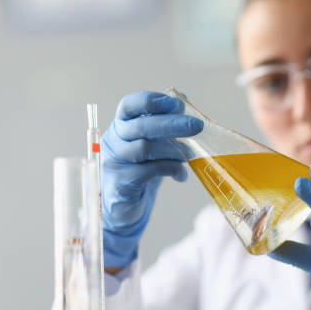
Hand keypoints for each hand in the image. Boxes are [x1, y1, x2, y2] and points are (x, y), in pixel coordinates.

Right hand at [101, 91, 202, 267]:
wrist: (124, 209)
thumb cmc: (140, 172)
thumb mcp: (151, 147)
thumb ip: (162, 127)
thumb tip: (184, 100)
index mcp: (119, 127)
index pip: (129, 106)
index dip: (151, 101)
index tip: (176, 104)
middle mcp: (113, 141)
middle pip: (141, 126)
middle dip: (172, 124)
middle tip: (197, 126)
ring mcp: (114, 162)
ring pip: (146, 148)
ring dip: (173, 150)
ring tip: (188, 155)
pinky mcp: (121, 183)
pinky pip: (150, 171)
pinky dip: (171, 169)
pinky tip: (181, 175)